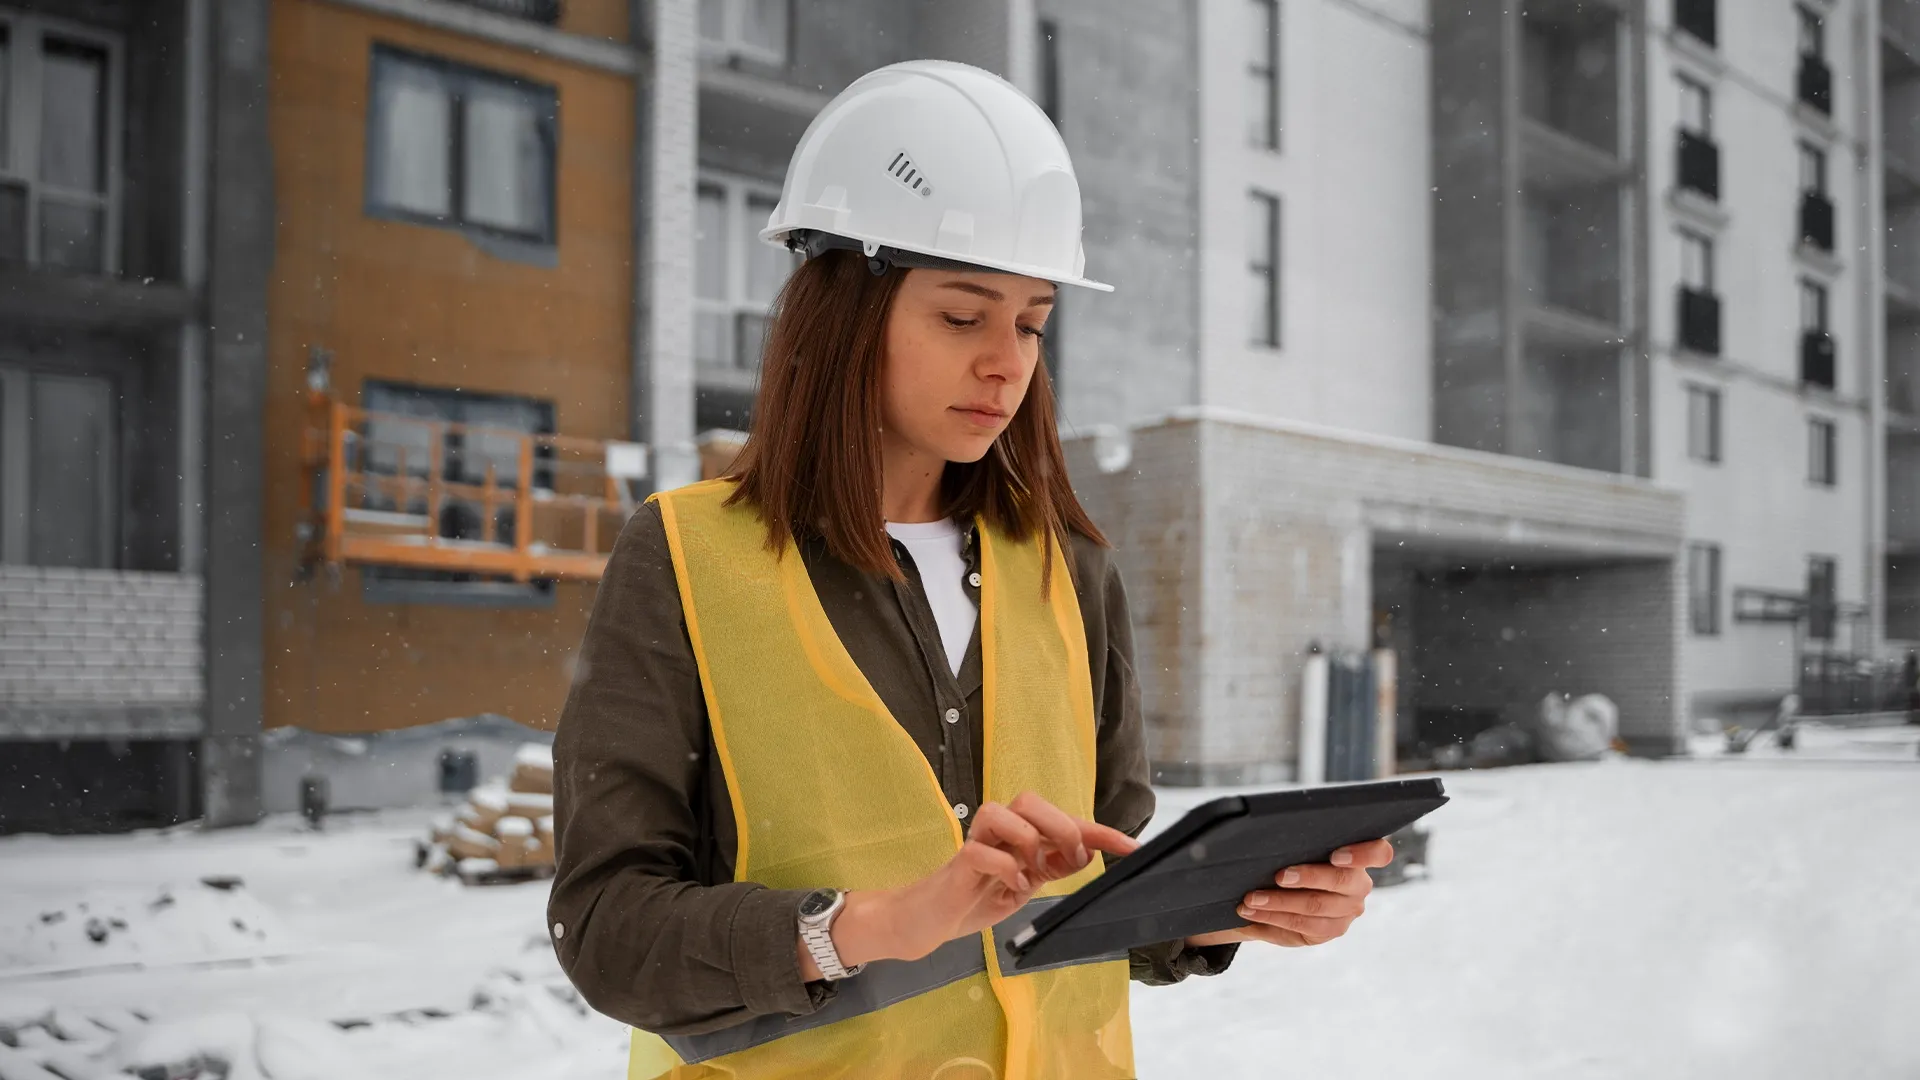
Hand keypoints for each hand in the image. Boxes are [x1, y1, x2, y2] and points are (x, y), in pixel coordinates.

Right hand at [805, 793, 1138, 975]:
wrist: (925, 921)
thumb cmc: (974, 898)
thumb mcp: (1025, 883)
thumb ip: (1052, 866)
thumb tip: (1089, 850)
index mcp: (1020, 834)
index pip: (1064, 820)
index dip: (1101, 830)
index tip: (1133, 847)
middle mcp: (998, 830)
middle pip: (1031, 800)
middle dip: (1061, 825)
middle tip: (1072, 858)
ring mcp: (976, 843)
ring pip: (1003, 811)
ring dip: (1029, 840)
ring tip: (1034, 872)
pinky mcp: (958, 863)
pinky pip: (981, 849)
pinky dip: (1005, 867)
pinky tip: (1012, 887)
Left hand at [1185, 838, 1393, 949]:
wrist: (1284, 892)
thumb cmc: (1292, 855)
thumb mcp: (1297, 845)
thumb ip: (1297, 837)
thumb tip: (1263, 828)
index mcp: (1359, 855)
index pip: (1379, 852)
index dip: (1362, 854)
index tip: (1335, 855)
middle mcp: (1359, 885)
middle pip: (1341, 881)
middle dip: (1307, 877)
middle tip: (1278, 875)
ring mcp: (1347, 911)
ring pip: (1315, 907)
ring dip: (1278, 902)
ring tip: (1250, 898)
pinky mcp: (1330, 931)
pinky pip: (1301, 925)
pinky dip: (1271, 917)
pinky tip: (1250, 912)